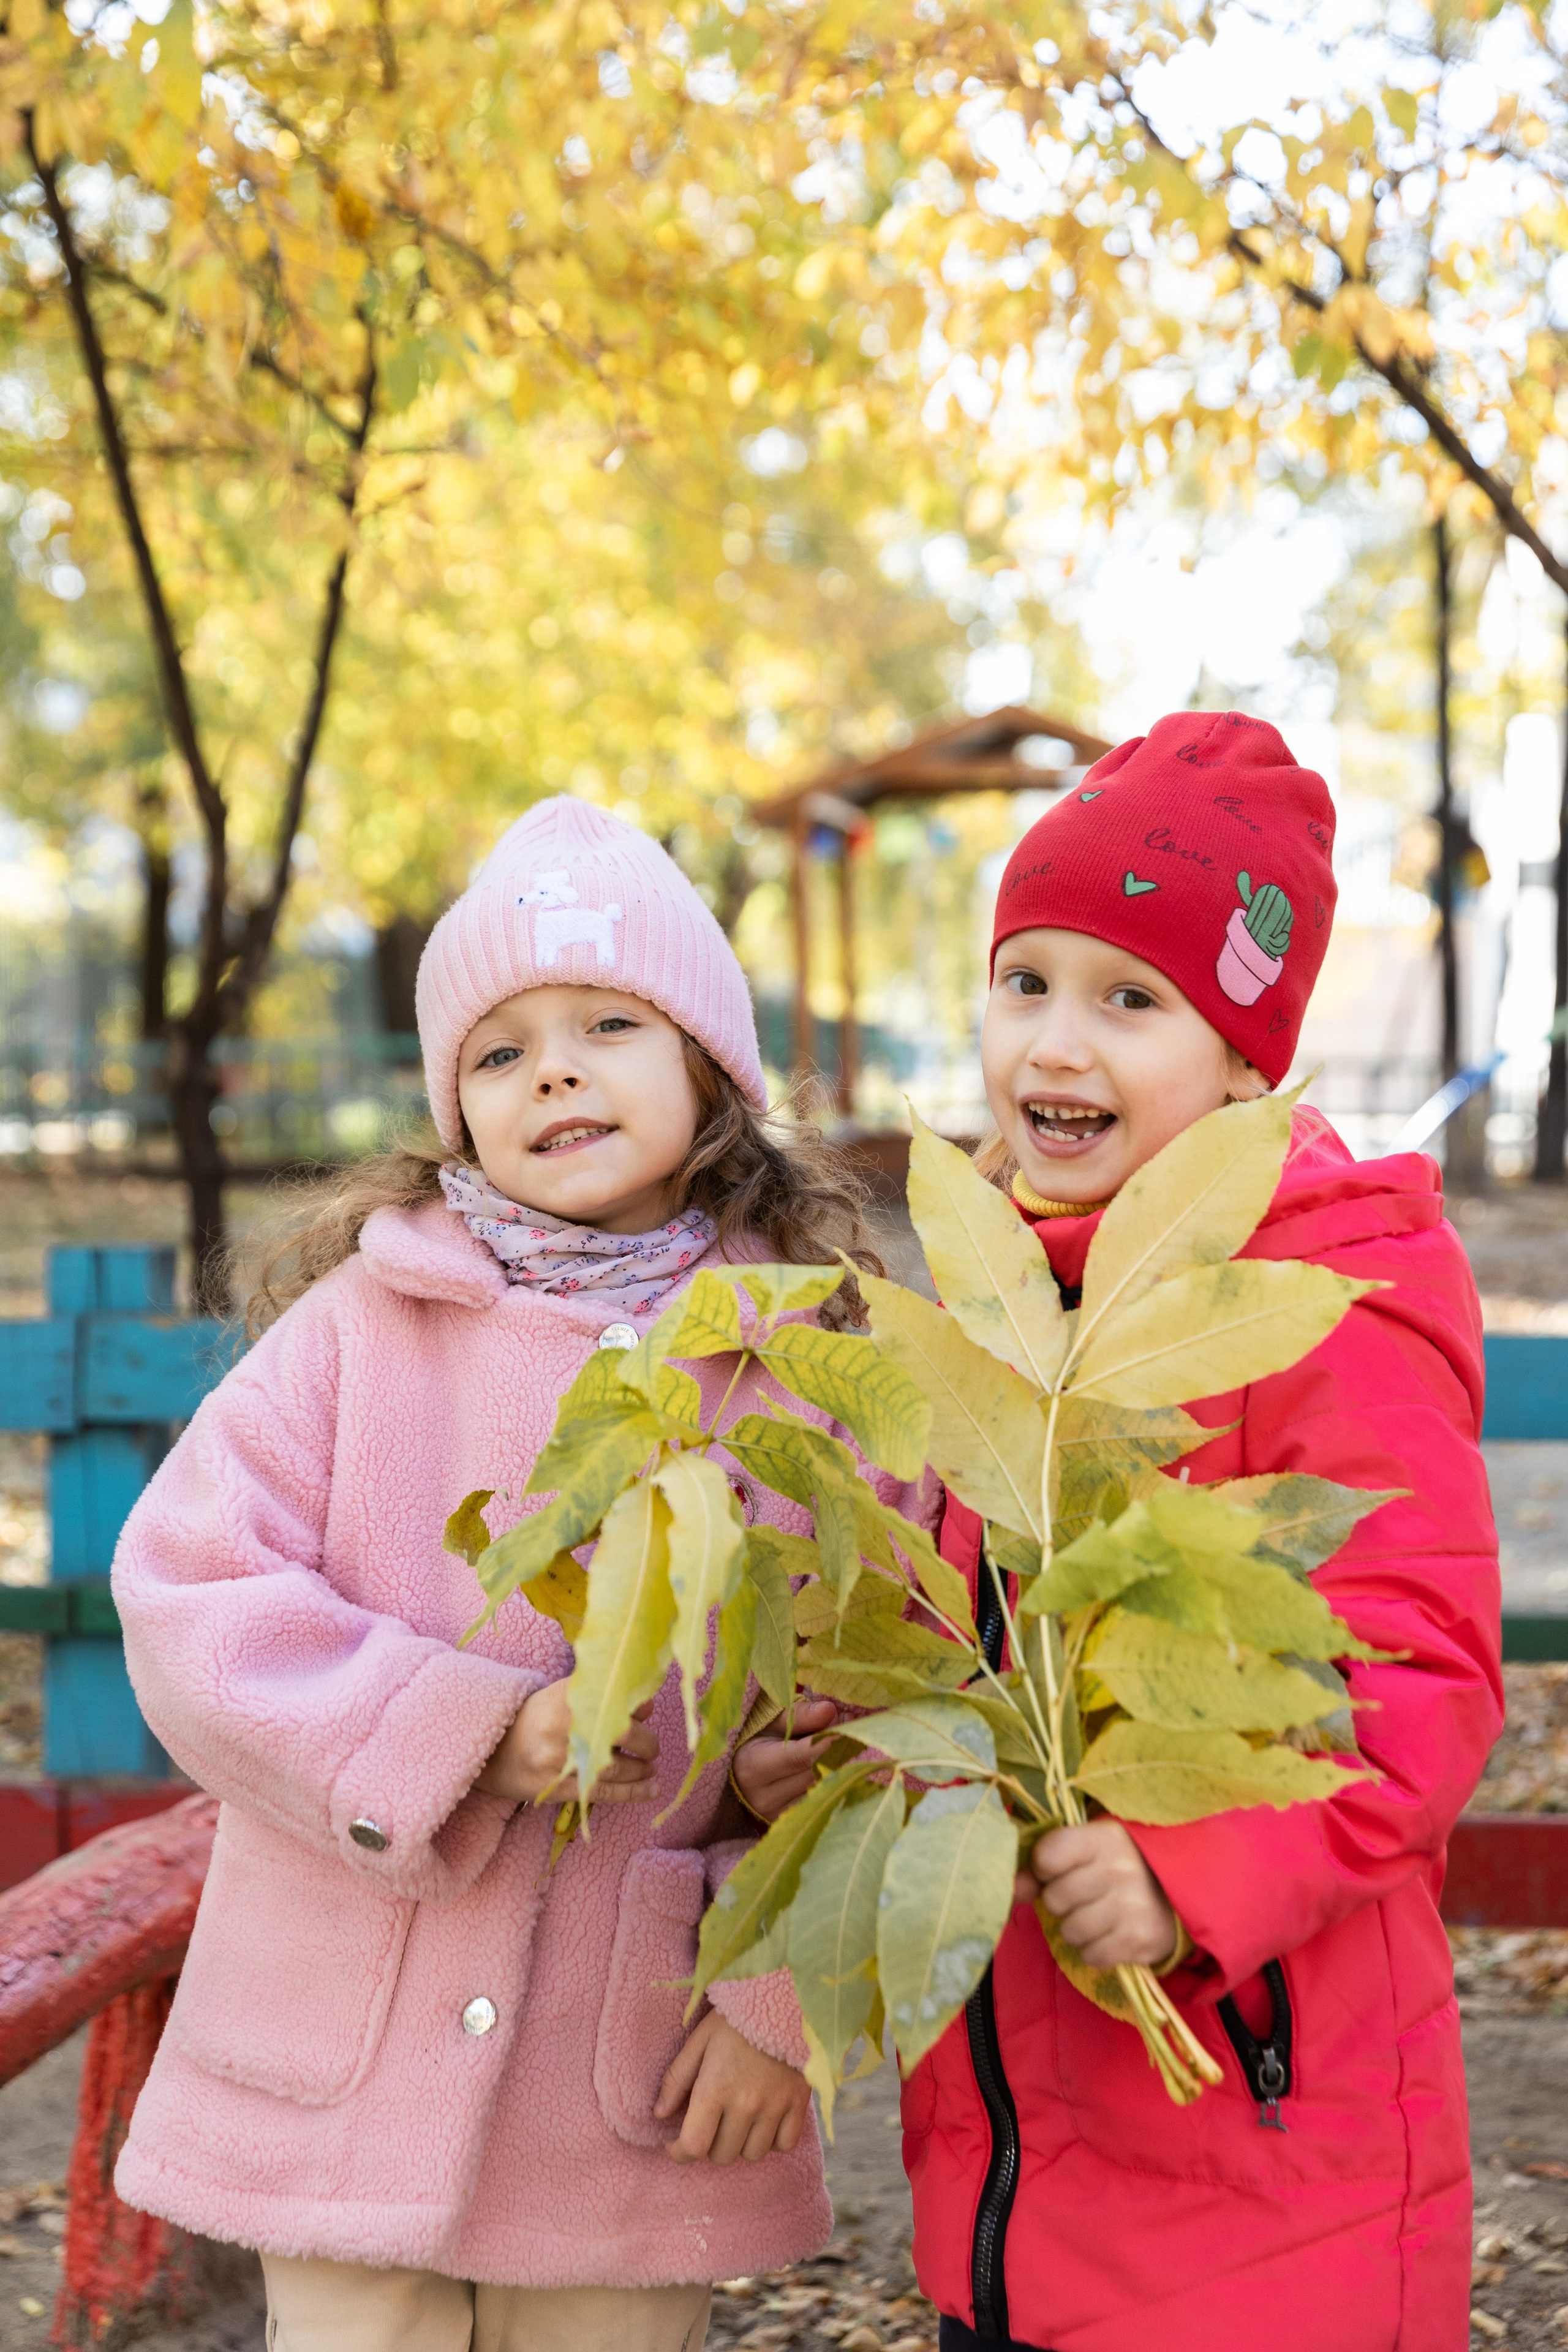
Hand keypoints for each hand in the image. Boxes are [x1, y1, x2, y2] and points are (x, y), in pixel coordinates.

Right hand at [475, 1686, 657, 1806]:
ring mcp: (562, 1759)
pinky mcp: (558, 1787)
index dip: (641, 1707)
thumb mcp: (563, 1698)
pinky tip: (652, 1789)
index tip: (649, 1713)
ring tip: (650, 1767)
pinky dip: (633, 1792)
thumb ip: (603, 1697)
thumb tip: (648, 1705)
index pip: (618, 1698)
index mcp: (568, 1696)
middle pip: (624, 1733)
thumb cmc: (533, 1719)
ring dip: (641, 1769)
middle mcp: (566, 1725)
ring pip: (617, 1766)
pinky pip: (604, 1792)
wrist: (491, 1750)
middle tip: (651, 1747)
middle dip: (647, 1742)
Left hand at [655, 2011, 810, 2164]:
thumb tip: (659, 2114)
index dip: (679, 2152)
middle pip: (722, 2155)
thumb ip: (677, 2078)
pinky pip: (784, 2145)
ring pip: (752, 2154)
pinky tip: (765, 2119)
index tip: (675, 2143)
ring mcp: (774, 2107)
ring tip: (737, 2119)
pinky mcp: (798, 2104)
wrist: (783, 1998)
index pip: (693, 2146)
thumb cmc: (735, 2019)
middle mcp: (745, 2104)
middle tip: (710, 2121)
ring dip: (740, 2143)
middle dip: (709, 2143)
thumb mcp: (699, 2041)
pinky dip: (773, 2140)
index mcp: (714, 2089)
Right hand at [730, 1698, 838, 1822]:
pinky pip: (819, 1802)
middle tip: (852, 1729)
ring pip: (820, 1790)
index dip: (826, 1743)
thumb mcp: (772, 1719)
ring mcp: (775, 1814)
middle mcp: (762, 1796)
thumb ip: (800, 1715)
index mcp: (752, 1766)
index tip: (849, 1728)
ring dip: (836, 1767)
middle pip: (813, 1774)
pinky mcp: (788, 1822)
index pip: (798, 1757)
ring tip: (843, 1745)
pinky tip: (836, 1766)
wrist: (739, 1765)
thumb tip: (829, 1710)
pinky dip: (830, 1783)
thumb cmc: (756, 1735)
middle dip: (836, 1751)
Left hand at [1019, 1819, 1176, 1969]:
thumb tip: (1011, 1887)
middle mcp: (1119, 1868)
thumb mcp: (1088, 1851)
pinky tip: (1114, 1934)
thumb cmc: (1122, 1867)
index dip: (1045, 1868)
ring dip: (1079, 1929)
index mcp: (1105, 1837)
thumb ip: (1044, 1866)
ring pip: (1070, 1930)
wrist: (1180, 1895)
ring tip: (1102, 1915)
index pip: (1046, 1855)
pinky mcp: (1141, 1940)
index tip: (1061, 1869)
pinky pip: (1092, 1956)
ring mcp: (1132, 1905)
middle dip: (1064, 1902)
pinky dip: (1097, 1950)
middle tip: (1087, 1895)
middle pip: (1055, 1898)